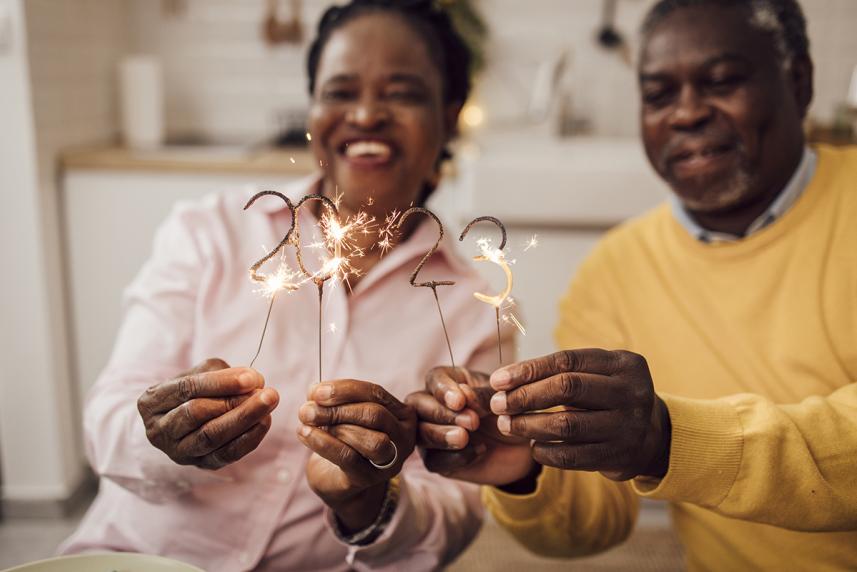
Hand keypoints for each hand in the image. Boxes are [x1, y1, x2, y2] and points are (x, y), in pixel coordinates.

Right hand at [137, 358, 279, 469]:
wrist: (185, 419)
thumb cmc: (194, 390)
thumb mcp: (201, 373)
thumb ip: (223, 373)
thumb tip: (253, 381)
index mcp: (152, 402)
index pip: (186, 389)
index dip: (221, 383)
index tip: (252, 377)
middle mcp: (159, 431)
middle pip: (197, 414)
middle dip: (235, 402)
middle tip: (267, 393)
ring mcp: (178, 452)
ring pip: (211, 437)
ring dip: (245, 419)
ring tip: (269, 403)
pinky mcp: (200, 465)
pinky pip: (226, 454)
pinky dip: (249, 438)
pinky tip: (265, 421)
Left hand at [297, 380, 415, 531]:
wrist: (339, 480)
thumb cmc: (344, 439)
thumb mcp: (345, 414)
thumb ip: (335, 401)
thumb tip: (315, 391)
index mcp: (401, 414)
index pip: (376, 393)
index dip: (345, 389)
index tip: (316, 391)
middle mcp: (403, 436)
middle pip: (375, 415)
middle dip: (339, 408)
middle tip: (307, 409)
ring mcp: (391, 460)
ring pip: (370, 440)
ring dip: (335, 426)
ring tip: (307, 421)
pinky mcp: (371, 478)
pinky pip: (348, 458)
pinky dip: (323, 443)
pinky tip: (304, 434)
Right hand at [406, 367, 532, 486]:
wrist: (522, 448)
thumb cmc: (510, 414)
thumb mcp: (502, 399)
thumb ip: (483, 395)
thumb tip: (464, 394)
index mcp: (451, 382)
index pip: (434, 378)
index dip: (442, 390)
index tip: (460, 401)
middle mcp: (434, 405)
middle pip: (417, 404)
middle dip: (441, 413)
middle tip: (471, 422)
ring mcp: (432, 432)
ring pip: (420, 433)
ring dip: (440, 435)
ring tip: (464, 438)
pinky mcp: (437, 459)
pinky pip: (433, 461)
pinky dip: (453, 457)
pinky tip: (478, 452)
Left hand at [489, 349, 670, 480]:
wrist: (652, 436)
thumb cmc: (608, 396)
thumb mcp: (597, 374)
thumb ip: (559, 372)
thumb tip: (503, 380)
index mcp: (623, 363)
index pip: (567, 360)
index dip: (529, 369)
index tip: (498, 379)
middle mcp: (630, 392)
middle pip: (567, 388)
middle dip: (525, 396)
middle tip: (498, 404)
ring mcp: (628, 426)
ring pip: (567, 425)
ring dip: (528, 425)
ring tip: (507, 425)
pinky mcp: (620, 457)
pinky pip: (572, 456)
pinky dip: (545, 451)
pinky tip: (532, 446)